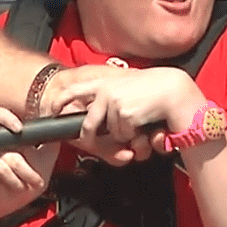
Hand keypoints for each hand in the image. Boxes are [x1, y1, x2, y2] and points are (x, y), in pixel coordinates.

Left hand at [59, 67, 207, 159]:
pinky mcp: (122, 114)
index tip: (51, 113)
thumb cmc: (156, 90)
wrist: (175, 89)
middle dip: (92, 140)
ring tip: (142, 123)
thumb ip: (112, 98)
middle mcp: (105, 91)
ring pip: (112, 134)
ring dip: (126, 135)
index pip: (72, 91)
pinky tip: (146, 123)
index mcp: (105, 82)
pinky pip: (125, 137)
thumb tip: (97, 121)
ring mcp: (112, 102)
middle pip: (88, 126)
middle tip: (100, 144)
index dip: (60, 104)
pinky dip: (136, 136)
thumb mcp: (129, 87)